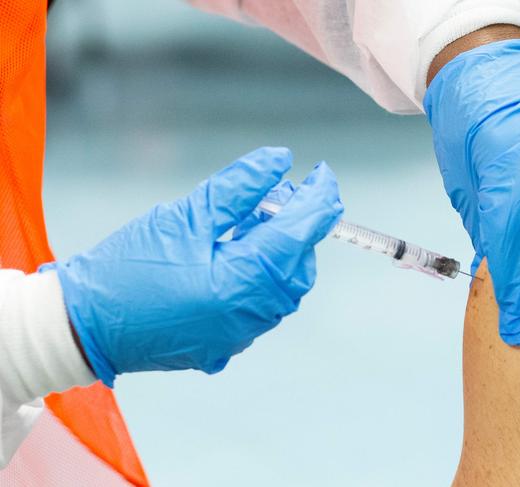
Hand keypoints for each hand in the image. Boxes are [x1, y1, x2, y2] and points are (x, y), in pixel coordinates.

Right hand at [49, 147, 342, 385]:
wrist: (84, 323)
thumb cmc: (127, 266)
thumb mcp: (184, 215)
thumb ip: (239, 187)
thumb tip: (280, 160)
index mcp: (241, 283)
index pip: (300, 234)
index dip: (319, 200)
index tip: (324, 175)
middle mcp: (249, 317)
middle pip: (298, 265)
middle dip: (298, 227)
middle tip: (276, 197)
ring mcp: (238, 336)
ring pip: (282, 288)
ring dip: (278, 252)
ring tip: (250, 223)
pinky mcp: (224, 344)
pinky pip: (259, 307)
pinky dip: (259, 276)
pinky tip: (236, 256)